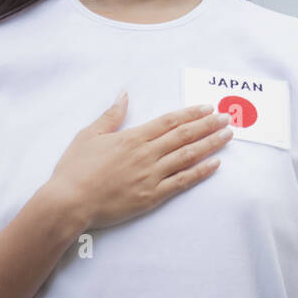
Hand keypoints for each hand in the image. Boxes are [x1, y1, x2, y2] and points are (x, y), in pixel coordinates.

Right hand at [42, 93, 233, 231]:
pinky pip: (182, 182)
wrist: (69, 202)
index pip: (170, 121)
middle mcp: (147, 153)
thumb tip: (124, 94)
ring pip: (188, 156)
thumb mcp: (89, 135)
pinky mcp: (152, 196)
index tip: (208, 108)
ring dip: (210, 144)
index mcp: (133, 137)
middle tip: (228, 118)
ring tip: (227, 136)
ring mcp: (151, 175)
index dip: (191, 114)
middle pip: (184, 135)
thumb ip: (111, 115)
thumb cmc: (75, 169)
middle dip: (208, 125)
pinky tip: (215, 164)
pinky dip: (201, 172)